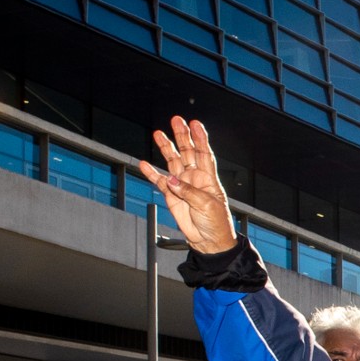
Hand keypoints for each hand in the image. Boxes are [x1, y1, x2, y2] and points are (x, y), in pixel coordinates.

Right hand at [138, 117, 236, 252]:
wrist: (208, 240)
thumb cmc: (215, 222)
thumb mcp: (206, 205)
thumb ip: (188, 191)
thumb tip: (170, 179)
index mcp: (208, 178)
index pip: (204, 153)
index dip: (200, 138)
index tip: (195, 123)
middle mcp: (195, 178)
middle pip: (187, 152)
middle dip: (181, 136)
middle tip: (176, 120)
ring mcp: (182, 185)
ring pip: (172, 162)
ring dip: (166, 148)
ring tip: (158, 134)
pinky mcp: (171, 196)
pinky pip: (160, 181)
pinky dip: (152, 173)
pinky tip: (144, 163)